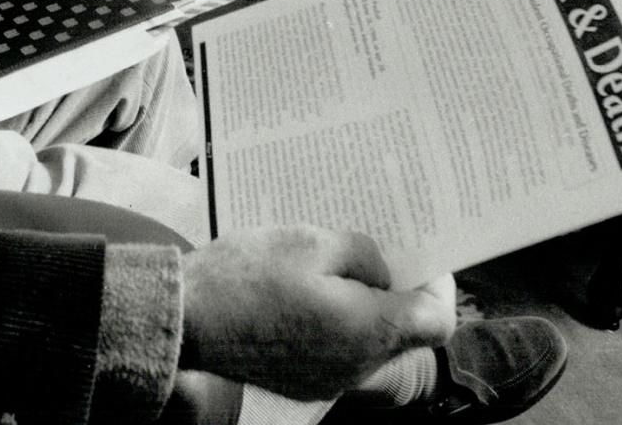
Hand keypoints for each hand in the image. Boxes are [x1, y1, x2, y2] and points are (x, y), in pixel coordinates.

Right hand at [180, 226, 455, 400]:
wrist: (183, 320)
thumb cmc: (246, 275)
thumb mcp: (310, 241)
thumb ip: (361, 253)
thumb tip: (379, 271)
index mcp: (368, 330)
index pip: (437, 320)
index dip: (438, 286)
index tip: (424, 259)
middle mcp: (356, 365)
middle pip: (403, 333)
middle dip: (397, 292)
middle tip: (375, 252)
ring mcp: (327, 378)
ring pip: (368, 343)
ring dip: (363, 308)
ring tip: (333, 266)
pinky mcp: (300, 381)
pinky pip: (336, 352)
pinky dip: (334, 324)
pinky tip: (305, 293)